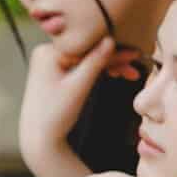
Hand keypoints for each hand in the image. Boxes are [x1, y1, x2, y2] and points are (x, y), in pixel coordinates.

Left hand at [19, 37, 140, 163]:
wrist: (39, 136)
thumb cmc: (56, 114)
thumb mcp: (79, 87)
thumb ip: (95, 62)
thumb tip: (110, 40)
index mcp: (48, 52)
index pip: (87, 48)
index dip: (113, 51)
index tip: (135, 54)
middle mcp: (46, 52)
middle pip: (87, 52)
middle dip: (113, 60)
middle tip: (137, 64)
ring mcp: (50, 61)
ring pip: (86, 59)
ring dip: (108, 66)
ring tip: (130, 74)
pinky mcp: (54, 71)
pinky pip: (79, 67)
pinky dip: (96, 71)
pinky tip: (114, 73)